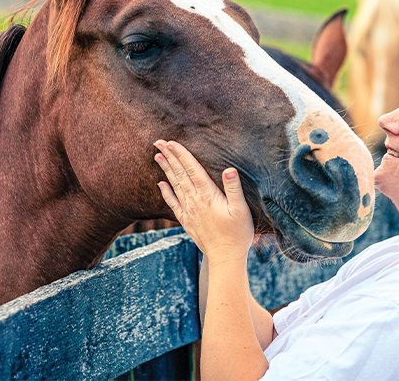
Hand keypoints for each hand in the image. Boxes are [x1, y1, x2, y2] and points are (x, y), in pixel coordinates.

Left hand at [154, 140, 253, 264]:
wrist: (225, 257)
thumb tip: (229, 169)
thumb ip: (234, 188)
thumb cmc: (238, 233)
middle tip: (158, 141)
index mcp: (207, 195)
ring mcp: (188, 211)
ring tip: (157, 155)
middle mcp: (194, 201)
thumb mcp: (241, 210)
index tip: (171, 142)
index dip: (181, 154)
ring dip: (166, 169)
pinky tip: (160, 183)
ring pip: (174, 185)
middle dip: (169, 156)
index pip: (192, 169)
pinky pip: (173, 203)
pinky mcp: (187, 221)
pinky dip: (165, 192)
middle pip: (180, 174)